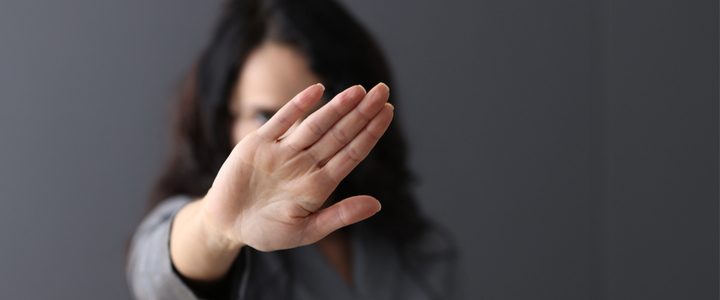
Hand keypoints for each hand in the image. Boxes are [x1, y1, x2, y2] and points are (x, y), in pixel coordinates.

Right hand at [202, 83, 392, 251]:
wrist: (227, 225)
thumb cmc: (267, 231)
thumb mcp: (306, 231)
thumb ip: (340, 216)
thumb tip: (377, 205)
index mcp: (319, 184)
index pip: (352, 153)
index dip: (370, 133)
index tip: (388, 112)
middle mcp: (305, 164)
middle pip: (340, 134)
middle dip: (362, 113)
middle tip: (383, 90)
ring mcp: (283, 152)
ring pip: (316, 125)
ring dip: (337, 107)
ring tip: (359, 90)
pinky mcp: (258, 145)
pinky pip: (281, 121)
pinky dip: (298, 106)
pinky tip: (317, 90)